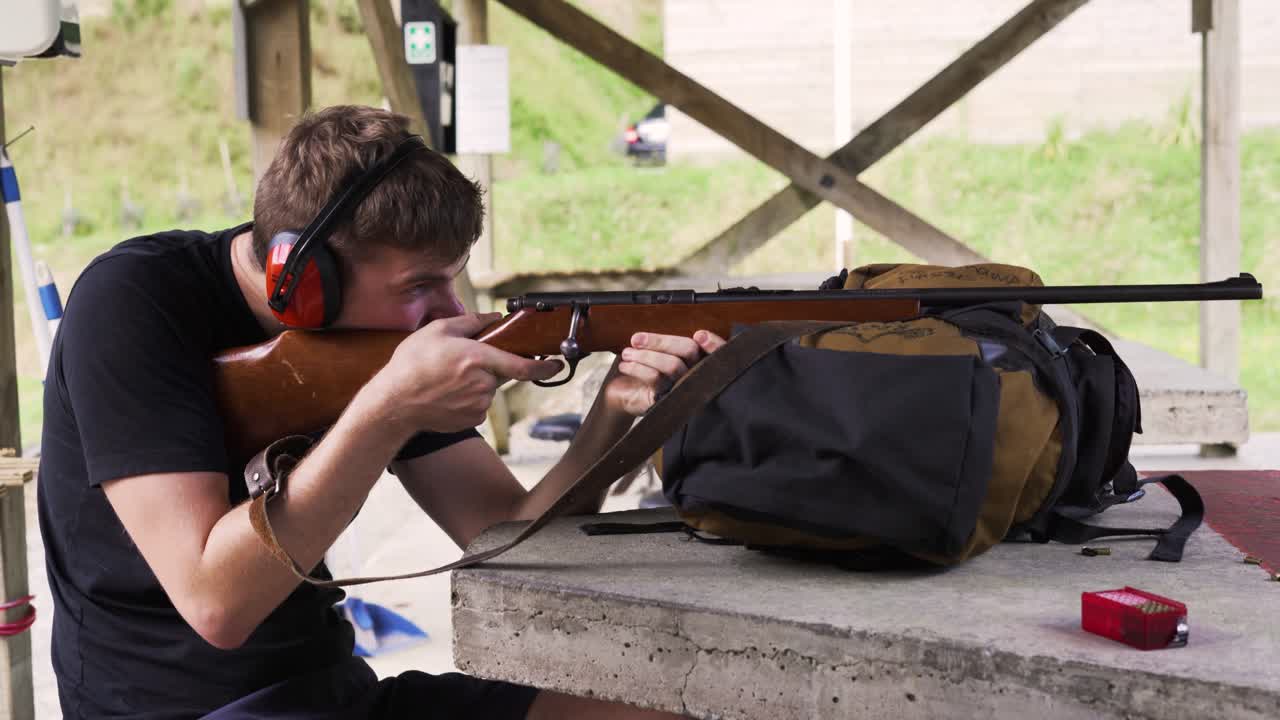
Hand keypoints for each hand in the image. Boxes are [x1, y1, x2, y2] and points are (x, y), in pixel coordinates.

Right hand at [371, 313, 562, 432]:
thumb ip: (470, 321)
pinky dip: (467, 399)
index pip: (521, 366)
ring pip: (488, 390)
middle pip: (499, 373)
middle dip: (486, 367)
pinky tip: (446, 394)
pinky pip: (478, 405)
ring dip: (475, 383)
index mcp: (477, 358)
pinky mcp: (472, 420)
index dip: (544, 367)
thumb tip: (493, 318)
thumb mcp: (437, 331)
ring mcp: (479, 405)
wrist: (393, 404)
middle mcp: (482, 384)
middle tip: (458, 364)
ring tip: (445, 380)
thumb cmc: (412, 365)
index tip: (557, 364)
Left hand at [604, 330, 725, 416]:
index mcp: (697, 357)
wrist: (624, 392)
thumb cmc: (641, 365)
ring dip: (645, 355)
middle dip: (661, 341)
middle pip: (689, 350)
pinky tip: (626, 365)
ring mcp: (681, 387)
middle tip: (637, 338)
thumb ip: (662, 338)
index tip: (699, 335)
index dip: (714, 343)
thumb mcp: (652, 348)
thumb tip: (655, 322)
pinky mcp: (666, 399)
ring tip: (627, 353)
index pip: (716, 349)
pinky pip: (655, 378)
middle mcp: (694, 373)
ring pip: (672, 365)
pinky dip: (637, 368)